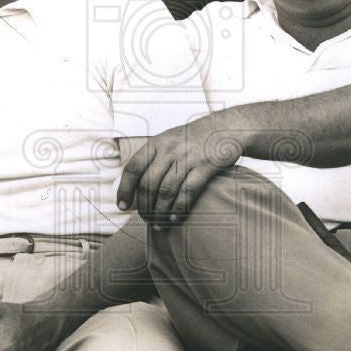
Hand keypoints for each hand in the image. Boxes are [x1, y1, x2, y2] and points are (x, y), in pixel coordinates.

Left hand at [116, 120, 241, 227]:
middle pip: (148, 184)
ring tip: (158, 224)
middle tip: (145, 219)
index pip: (133, 168)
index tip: (122, 205)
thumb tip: (134, 184)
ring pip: (166, 191)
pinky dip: (179, 208)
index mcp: (157, 143)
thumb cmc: (195, 139)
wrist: (227, 127)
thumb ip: (153, 158)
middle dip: (144, 207)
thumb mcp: (170, 140)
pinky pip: (188, 191)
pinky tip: (175, 218)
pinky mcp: (206, 166)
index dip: (125, 189)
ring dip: (160, 212)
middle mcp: (169, 149)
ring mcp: (188, 157)